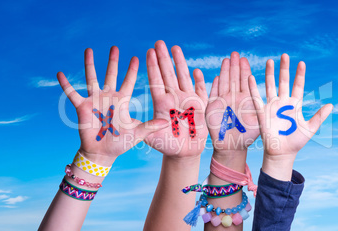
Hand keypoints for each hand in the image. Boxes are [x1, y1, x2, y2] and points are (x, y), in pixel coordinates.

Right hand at [57, 46, 167, 165]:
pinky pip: (72, 93)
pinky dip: (66, 84)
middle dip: (113, 61)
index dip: (132, 70)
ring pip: (91, 77)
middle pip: (111, 74)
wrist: (102, 153)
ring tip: (88, 49)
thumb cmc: (121, 143)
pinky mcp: (82, 107)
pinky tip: (59, 73)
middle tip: (115, 47)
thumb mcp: (138, 133)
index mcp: (122, 101)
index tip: (137, 57)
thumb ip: (151, 126)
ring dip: (90, 64)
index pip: (128, 81)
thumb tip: (167, 122)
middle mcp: (108, 97)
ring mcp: (95, 100)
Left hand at [144, 41, 208, 156]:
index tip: (148, 51)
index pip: (156, 80)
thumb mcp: (153, 138)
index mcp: (161, 103)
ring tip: (175, 47)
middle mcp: (174, 98)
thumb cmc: (167, 146)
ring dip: (180, 63)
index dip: (152, 66)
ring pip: (183, 77)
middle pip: (168, 74)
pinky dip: (200, 82)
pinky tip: (196, 70)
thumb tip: (136, 124)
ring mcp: (188, 100)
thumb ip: (147, 129)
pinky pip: (201, 91)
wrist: (184, 153)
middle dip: (164, 58)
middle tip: (159, 42)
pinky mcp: (200, 107)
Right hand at [206, 52, 259, 152]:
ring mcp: (223, 101)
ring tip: (227, 60)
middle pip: (234, 78)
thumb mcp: (259, 120)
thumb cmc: (248, 135)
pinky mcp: (213, 108)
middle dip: (235, 66)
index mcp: (246, 99)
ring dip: (225, 72)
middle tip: (235, 53)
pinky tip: (217, 77)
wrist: (232, 146)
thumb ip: (262, 109)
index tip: (245, 59)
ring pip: (224, 83)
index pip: (245, 81)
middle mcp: (234, 98)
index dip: (244, 70)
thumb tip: (270, 98)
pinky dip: (215, 86)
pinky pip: (214, 94)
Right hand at [248, 54, 332, 179]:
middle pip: (283, 81)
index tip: (301, 63)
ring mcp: (272, 106)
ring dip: (269, 74)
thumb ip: (319, 116)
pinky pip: (256, 98)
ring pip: (270, 85)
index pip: (297, 86)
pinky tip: (251, 77)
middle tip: (285, 55)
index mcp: (295, 105)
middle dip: (284, 69)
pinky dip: (253, 88)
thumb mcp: (310, 128)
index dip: (299, 75)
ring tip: (270, 61)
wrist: (281, 152)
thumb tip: (331, 104)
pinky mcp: (262, 112)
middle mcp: (283, 102)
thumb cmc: (296, 142)